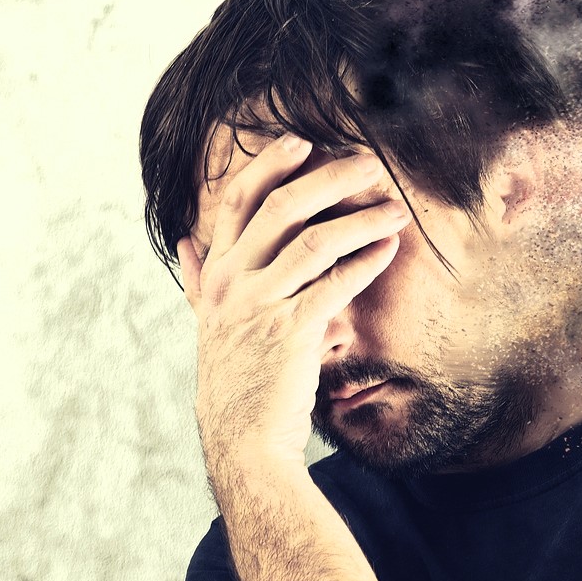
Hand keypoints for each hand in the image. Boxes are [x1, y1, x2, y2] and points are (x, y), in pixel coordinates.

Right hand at [179, 135, 412, 480]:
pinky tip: (389, 249)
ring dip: (361, 219)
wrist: (243, 438)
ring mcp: (259, 305)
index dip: (270, 165)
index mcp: (216, 273)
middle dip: (329, 179)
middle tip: (369, 163)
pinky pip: (335, 284)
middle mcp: (232, 282)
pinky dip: (366, 262)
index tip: (304, 142)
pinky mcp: (291, 331)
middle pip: (281, 208)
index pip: (239, 201)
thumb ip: (198, 280)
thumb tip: (186, 243)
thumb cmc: (236, 378)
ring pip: (314, 241)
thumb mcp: (207, 323)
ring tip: (395, 209)